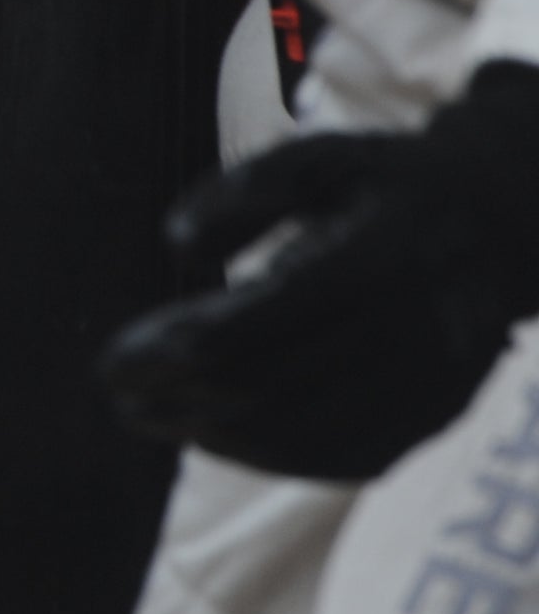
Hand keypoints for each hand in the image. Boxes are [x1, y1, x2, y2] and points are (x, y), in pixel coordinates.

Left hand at [99, 65, 538, 480]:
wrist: (506, 219)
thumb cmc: (386, 184)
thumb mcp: (320, 157)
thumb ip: (243, 190)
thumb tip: (176, 240)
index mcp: (385, 251)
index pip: (260, 320)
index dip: (176, 348)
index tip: (113, 359)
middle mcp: (419, 323)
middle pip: (274, 384)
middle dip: (180, 398)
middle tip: (116, 397)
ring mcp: (436, 378)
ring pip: (310, 432)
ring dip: (218, 435)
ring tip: (152, 419)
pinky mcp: (440, 410)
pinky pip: (350, 455)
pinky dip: (276, 456)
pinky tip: (220, 439)